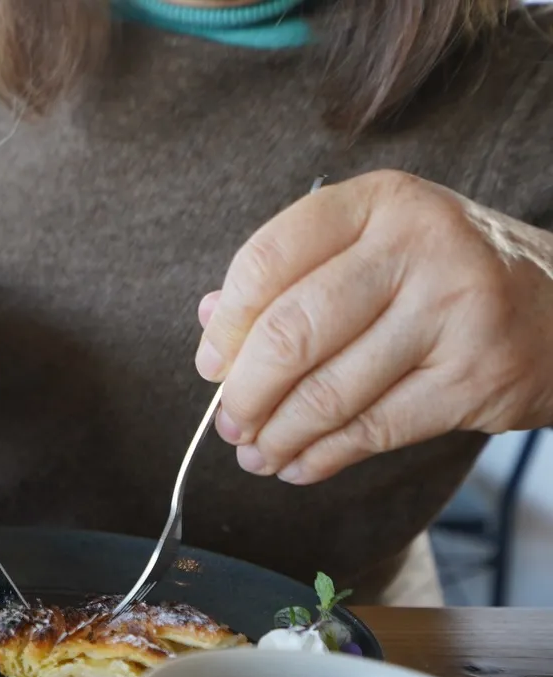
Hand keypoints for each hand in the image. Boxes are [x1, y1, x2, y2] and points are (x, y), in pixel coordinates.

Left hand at [198, 170, 552, 483]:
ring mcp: (454, 310)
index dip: (226, 325)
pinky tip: (299, 465)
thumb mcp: (374, 246)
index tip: (211, 365)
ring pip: (330, 392)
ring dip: (278, 435)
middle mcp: (418, 246)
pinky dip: (323, 456)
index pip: (268, 258)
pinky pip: (374, 430)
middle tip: (229, 423)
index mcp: (378, 202)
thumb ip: (292, 276)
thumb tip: (210, 321)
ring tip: (256, 452)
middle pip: (292, 332)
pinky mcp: (476, 377)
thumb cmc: (443, 277)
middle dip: (245, 392)